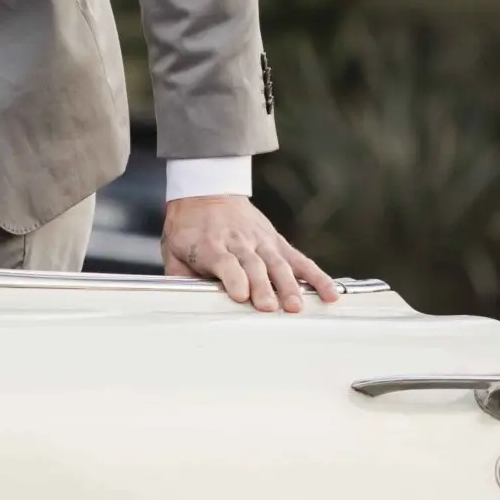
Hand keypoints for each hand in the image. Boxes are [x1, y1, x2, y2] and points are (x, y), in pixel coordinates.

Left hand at [162, 192, 338, 312]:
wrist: (206, 192)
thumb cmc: (188, 227)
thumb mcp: (172, 248)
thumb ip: (178, 276)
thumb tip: (182, 301)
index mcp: (211, 246)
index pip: (225, 263)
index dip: (234, 278)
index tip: (240, 294)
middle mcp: (239, 242)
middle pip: (254, 265)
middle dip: (263, 286)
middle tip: (270, 307)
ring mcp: (261, 242)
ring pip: (277, 264)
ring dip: (288, 285)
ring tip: (296, 305)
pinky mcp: (276, 242)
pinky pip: (299, 260)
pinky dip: (315, 276)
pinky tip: (328, 293)